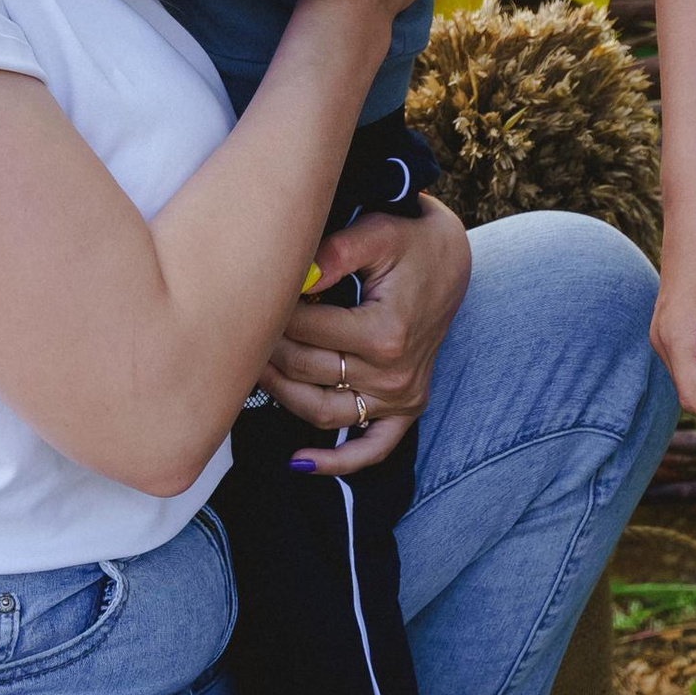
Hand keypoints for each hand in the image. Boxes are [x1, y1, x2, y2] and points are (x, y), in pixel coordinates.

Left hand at [267, 196, 470, 475]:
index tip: (253, 292)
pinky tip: (299, 461)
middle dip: (267, 347)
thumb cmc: (411, 240)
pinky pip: (371, 449)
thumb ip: (335, 253)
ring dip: (280, 393)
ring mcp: (400, 397)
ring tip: (253, 367)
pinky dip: (336, 463)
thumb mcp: (378, 231)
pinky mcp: (407, 409)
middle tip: (242, 324)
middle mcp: (393, 374)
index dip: (270, 310)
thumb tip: (294, 276)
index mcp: (385, 332)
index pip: (304, 330)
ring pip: (320, 411)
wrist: (453, 260)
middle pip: (305, 369)